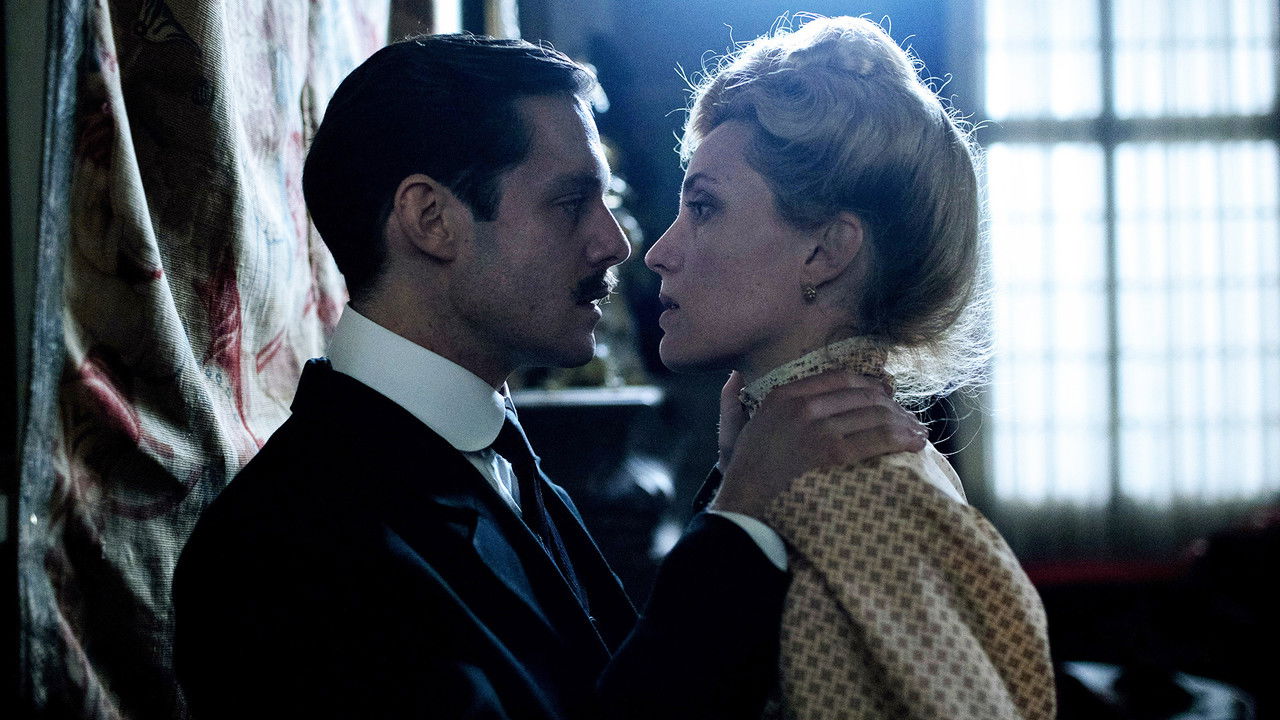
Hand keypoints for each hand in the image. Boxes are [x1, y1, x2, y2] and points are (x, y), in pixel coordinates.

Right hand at [710, 370, 927, 517]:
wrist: (744, 507)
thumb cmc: (744, 475)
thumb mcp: (736, 431)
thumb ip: (733, 402)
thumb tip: (734, 376)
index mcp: (783, 396)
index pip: (838, 378)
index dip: (869, 385)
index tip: (886, 396)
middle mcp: (802, 405)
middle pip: (862, 394)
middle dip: (892, 406)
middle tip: (909, 419)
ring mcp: (817, 427)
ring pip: (875, 415)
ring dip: (903, 423)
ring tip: (917, 433)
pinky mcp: (832, 452)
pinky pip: (878, 438)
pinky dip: (902, 439)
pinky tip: (915, 444)